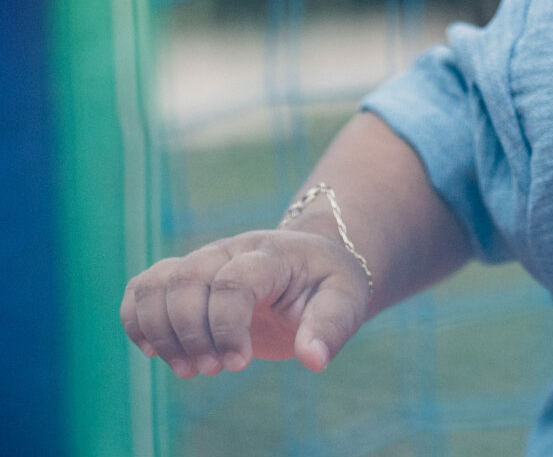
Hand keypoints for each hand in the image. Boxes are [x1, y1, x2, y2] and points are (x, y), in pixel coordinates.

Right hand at [120, 229, 371, 376]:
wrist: (312, 263)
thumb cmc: (327, 284)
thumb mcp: (345, 301)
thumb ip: (330, 327)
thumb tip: (313, 359)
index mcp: (271, 254)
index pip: (233, 281)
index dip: (227, 327)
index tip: (239, 364)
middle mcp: (229, 250)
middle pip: (186, 280)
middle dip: (191, 334)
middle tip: (212, 370)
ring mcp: (202, 261)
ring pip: (156, 283)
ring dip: (160, 333)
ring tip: (188, 370)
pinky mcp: (183, 278)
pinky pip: (142, 288)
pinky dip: (136, 320)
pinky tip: (155, 352)